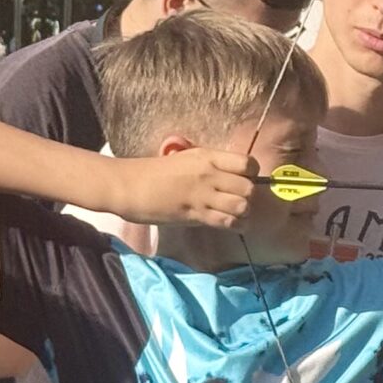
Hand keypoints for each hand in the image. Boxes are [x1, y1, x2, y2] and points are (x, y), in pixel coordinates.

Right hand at [105, 148, 262, 229]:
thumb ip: (208, 164)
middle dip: (249, 197)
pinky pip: (227, 222)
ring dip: (243, 213)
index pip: (248, 163)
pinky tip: (230, 225)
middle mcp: (209, 174)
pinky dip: (234, 226)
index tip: (244, 180)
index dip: (253, 174)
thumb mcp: (184, 158)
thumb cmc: (154, 172)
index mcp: (207, 156)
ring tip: (235, 214)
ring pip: (242, 206)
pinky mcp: (195, 214)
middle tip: (238, 200)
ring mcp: (203, 195)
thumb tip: (230, 173)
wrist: (129, 186)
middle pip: (249, 188)